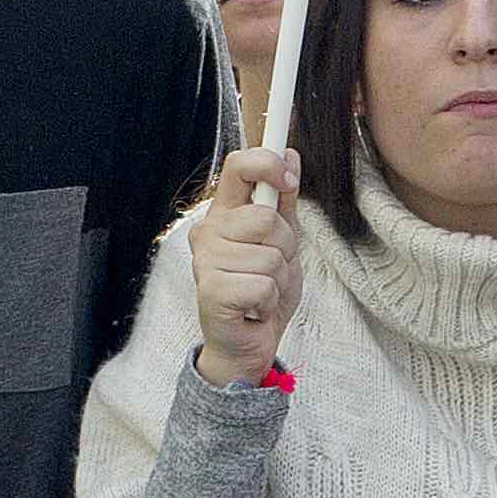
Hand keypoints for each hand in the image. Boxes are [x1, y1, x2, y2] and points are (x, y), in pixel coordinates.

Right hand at [186, 147, 302, 387]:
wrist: (249, 343)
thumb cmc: (262, 290)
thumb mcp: (282, 240)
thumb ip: (283, 200)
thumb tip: (290, 154)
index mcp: (224, 213)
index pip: (237, 166)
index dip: (267, 163)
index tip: (288, 176)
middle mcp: (208, 232)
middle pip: (265, 218)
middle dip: (285, 246)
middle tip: (273, 266)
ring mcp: (206, 261)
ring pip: (270, 256)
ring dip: (279, 279)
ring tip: (263, 291)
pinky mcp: (211, 292)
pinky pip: (264, 285)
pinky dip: (270, 301)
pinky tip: (254, 309)